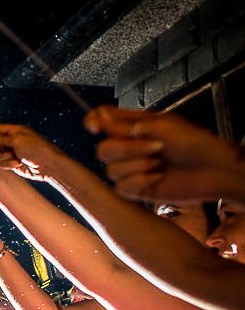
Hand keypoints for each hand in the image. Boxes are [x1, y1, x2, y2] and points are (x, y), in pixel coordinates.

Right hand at [0, 123, 64, 181]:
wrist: (48, 165)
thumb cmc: (36, 148)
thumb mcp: (16, 139)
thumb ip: (0, 138)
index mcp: (14, 131)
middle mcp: (12, 141)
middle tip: (0, 150)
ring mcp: (12, 152)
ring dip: (3, 157)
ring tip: (14, 158)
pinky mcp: (12, 163)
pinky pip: (3, 164)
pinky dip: (8, 164)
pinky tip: (17, 164)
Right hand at [86, 105, 244, 202]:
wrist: (215, 170)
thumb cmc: (196, 143)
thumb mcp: (163, 125)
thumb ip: (127, 124)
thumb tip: (99, 119)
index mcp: (133, 127)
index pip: (102, 119)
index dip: (94, 121)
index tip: (96, 127)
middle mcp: (128, 148)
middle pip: (102, 149)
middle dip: (127, 149)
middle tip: (157, 147)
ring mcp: (131, 169)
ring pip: (111, 170)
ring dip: (139, 166)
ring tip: (161, 164)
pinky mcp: (136, 189)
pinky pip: (122, 187)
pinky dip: (141, 182)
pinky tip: (159, 178)